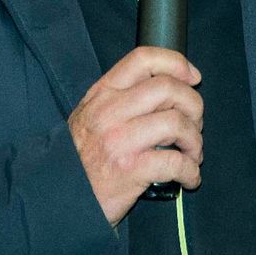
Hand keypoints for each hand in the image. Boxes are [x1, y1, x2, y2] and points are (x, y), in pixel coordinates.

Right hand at [68, 46, 202, 226]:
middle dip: (193, 104)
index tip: (193, 77)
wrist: (61, 196)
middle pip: (168, 88)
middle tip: (194, 123)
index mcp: (103, 92)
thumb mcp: (92, 113)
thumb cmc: (83, 154)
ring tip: (192, 153)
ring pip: (176, 123)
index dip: (175, 62)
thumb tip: (172, 85)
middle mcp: (110, 110)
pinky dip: (191, 170)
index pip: (143, 58)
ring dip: (194, 140)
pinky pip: (175, 162)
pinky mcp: (130, 170)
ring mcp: (119, 139)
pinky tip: (189, 176)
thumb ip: (124, 96)